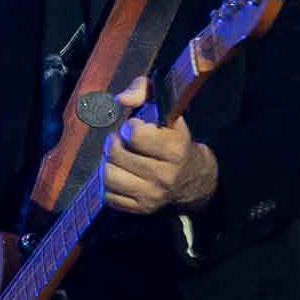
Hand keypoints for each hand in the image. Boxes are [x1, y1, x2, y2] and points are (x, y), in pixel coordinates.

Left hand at [102, 78, 218, 215]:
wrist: (191, 177)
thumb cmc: (171, 136)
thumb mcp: (164, 107)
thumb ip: (143, 90)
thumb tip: (121, 99)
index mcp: (174, 148)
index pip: (135, 134)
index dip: (130, 126)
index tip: (135, 127)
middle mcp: (164, 175)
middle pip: (116, 154)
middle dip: (115, 142)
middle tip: (122, 141)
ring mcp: (152, 195)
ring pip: (108, 176)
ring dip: (108, 163)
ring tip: (118, 157)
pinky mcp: (141, 209)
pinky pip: (109, 196)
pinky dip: (109, 184)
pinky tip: (120, 174)